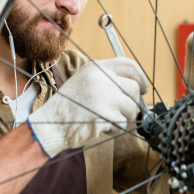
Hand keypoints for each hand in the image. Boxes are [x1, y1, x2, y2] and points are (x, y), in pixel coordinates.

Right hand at [28, 58, 147, 157]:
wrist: (51, 124)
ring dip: (122, 117)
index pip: (128, 65)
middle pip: (134, 87)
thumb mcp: (85, 81)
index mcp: (96, 67)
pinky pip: (122, 122)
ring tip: (104, 119)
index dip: (140, 77)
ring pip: (131, 107)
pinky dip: (114, 128)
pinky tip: (99, 126)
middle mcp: (100, 78)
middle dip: (132, 102)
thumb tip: (135, 86)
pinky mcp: (104, 114)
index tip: (143, 88)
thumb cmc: (69, 107)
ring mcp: (103, 95)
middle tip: (121, 111)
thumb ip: (106, 79)